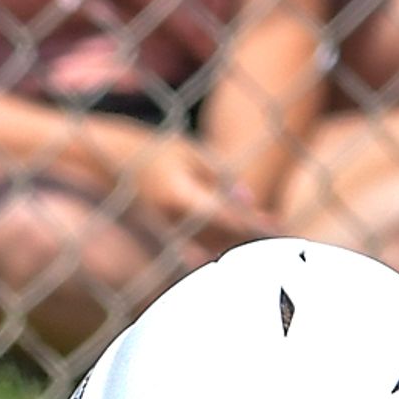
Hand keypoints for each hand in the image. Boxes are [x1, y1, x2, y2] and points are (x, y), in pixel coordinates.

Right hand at [129, 138, 271, 244]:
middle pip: (222, 239)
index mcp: (181, 197)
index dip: (254, 224)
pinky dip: (220, 246)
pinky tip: (237, 246)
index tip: (279, 226)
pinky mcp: (166, 234)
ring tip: (267, 248)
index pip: (226, 217)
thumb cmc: (157, 150)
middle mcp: (173, 221)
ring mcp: (167, 231)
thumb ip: (222, 177)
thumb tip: (249, 201)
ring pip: (210, 248)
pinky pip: (198, 247)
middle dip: (252, 241)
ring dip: (238, 247)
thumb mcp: (194, 153)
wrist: (114, 161)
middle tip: (284, 242)